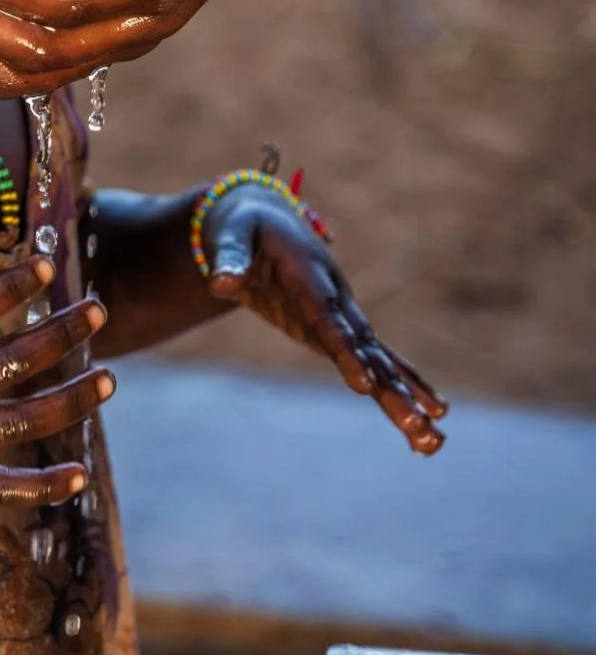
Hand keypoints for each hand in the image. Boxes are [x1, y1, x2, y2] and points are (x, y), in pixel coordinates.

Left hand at [202, 188, 445, 454]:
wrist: (261, 215)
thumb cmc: (241, 225)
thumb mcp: (229, 234)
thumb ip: (228, 258)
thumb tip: (220, 283)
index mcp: (310, 275)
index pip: (329, 320)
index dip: (347, 352)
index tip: (364, 385)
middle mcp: (336, 297)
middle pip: (366, 349)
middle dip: (392, 388)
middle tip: (420, 425)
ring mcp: (341, 314)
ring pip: (378, 360)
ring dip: (405, 397)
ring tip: (432, 439)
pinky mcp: (337, 328)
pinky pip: (373, 360)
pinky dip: (399, 385)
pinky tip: (430, 414)